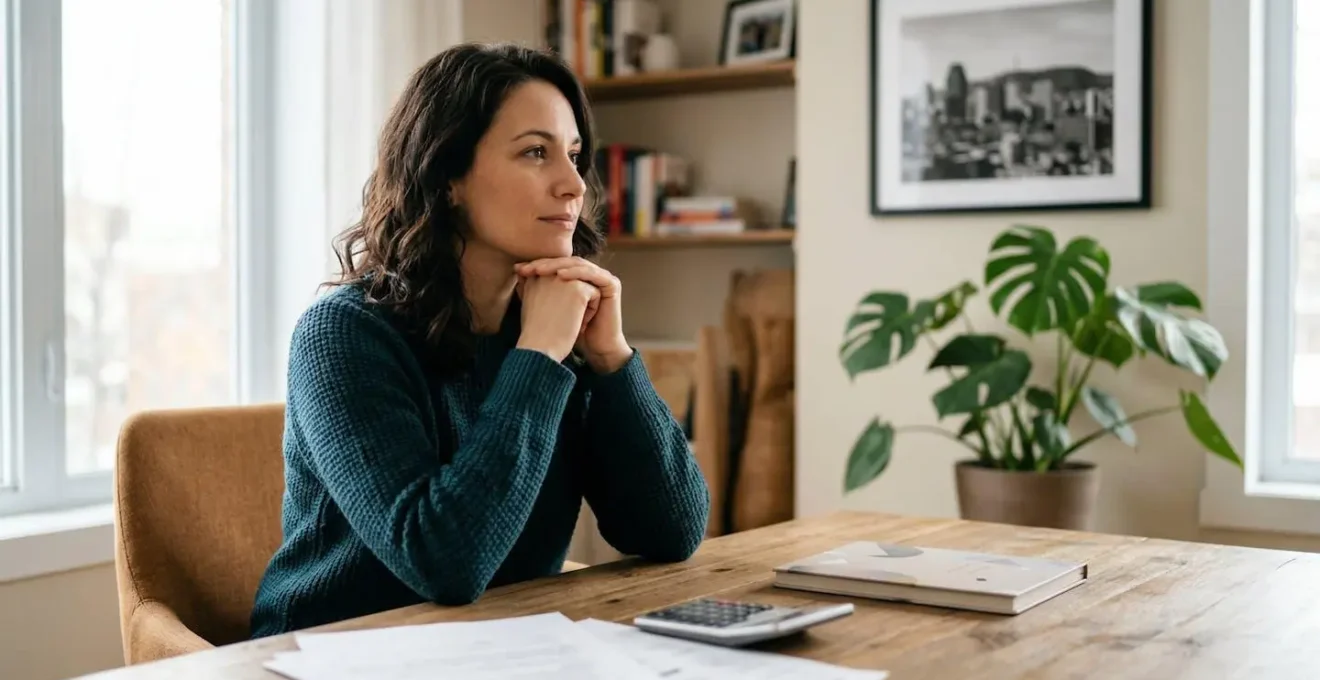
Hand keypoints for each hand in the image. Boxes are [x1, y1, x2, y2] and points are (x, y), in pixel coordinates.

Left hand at [514, 257, 630, 372]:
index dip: (538, 265)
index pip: (556, 265)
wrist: (594, 349)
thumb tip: (517, 271)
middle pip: (566, 262)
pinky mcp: (612, 285)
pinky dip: (575, 273)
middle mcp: (591, 275)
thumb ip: (538, 289)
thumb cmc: (571, 332)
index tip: (518, 269)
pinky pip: (592, 274)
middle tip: (527, 268)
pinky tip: (560, 276)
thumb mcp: (551, 306)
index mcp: (578, 277)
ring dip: (557, 266)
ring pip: (577, 265)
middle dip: (545, 264)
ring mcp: (603, 278)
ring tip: (539, 270)